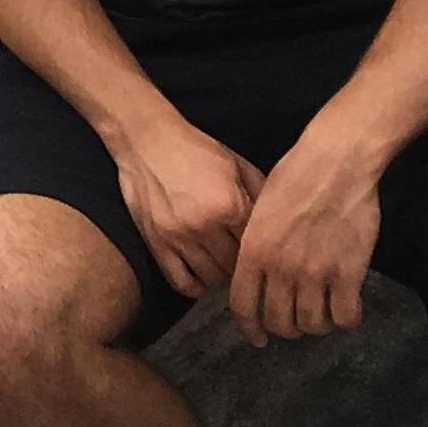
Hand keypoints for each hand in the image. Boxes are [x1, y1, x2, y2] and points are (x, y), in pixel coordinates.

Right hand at [114, 114, 264, 299]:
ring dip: (223, 277)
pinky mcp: (157, 246)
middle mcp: (205, 226)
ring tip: (225, 264)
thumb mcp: (236, 164)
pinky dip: (197, 285)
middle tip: (245, 259)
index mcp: (230, 204)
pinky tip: (203, 272)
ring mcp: (179, 239)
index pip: (257, 245)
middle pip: (237, 267)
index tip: (264, 249)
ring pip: (213, 280)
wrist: (147, 141)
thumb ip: (260, 193)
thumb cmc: (195, 149)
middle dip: (244, 265)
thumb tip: (280, 222)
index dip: (263, 249)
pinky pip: (183, 283)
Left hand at [229, 130, 384, 346]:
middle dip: (286, 327)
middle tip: (296, 319)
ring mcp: (315, 273)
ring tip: (322, 312)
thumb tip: (254, 274)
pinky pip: (345, 316)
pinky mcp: (348, 273)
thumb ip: (255, 245)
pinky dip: (346, 318)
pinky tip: (347, 307)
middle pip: (280, 322)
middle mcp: (281, 268)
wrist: (336, 160)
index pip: (244, 307)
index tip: (258, 338)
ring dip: (317, 324)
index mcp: (254, 251)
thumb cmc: (295, 175)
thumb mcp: (259, 207)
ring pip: (312, 324)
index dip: (250, 328)